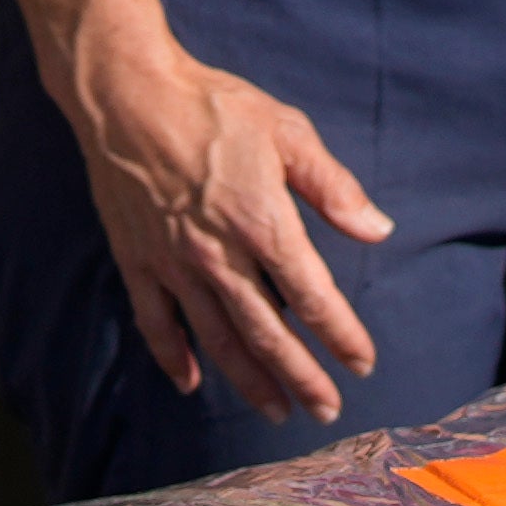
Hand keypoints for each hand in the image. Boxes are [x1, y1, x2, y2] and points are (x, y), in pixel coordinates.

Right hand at [56, 0, 394, 417]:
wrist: (128, 95)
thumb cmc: (213, 107)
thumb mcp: (287, 133)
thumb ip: (333, 187)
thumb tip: (377, 230)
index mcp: (263, 224)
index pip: (313, 298)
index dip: (341, 336)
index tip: (362, 363)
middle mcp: (219, 257)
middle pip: (268, 334)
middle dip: (302, 378)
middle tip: (327, 409)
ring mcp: (174, 265)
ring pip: (217, 340)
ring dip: (250, 382)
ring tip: (277, 410)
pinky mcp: (137, 262)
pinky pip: (157, 324)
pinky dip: (174, 359)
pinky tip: (192, 384)